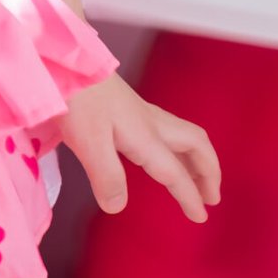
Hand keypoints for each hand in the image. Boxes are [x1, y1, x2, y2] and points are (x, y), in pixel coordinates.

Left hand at [55, 71, 220, 223]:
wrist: (64, 59)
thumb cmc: (75, 97)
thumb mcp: (88, 142)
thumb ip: (107, 176)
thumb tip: (118, 207)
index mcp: (145, 135)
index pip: (175, 172)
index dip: (189, 196)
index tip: (201, 218)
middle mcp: (150, 122)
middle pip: (196, 145)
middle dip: (209, 172)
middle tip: (212, 196)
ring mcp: (140, 112)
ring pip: (184, 136)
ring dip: (197, 159)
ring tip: (197, 180)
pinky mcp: (128, 106)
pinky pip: (168, 130)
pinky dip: (178, 147)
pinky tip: (162, 154)